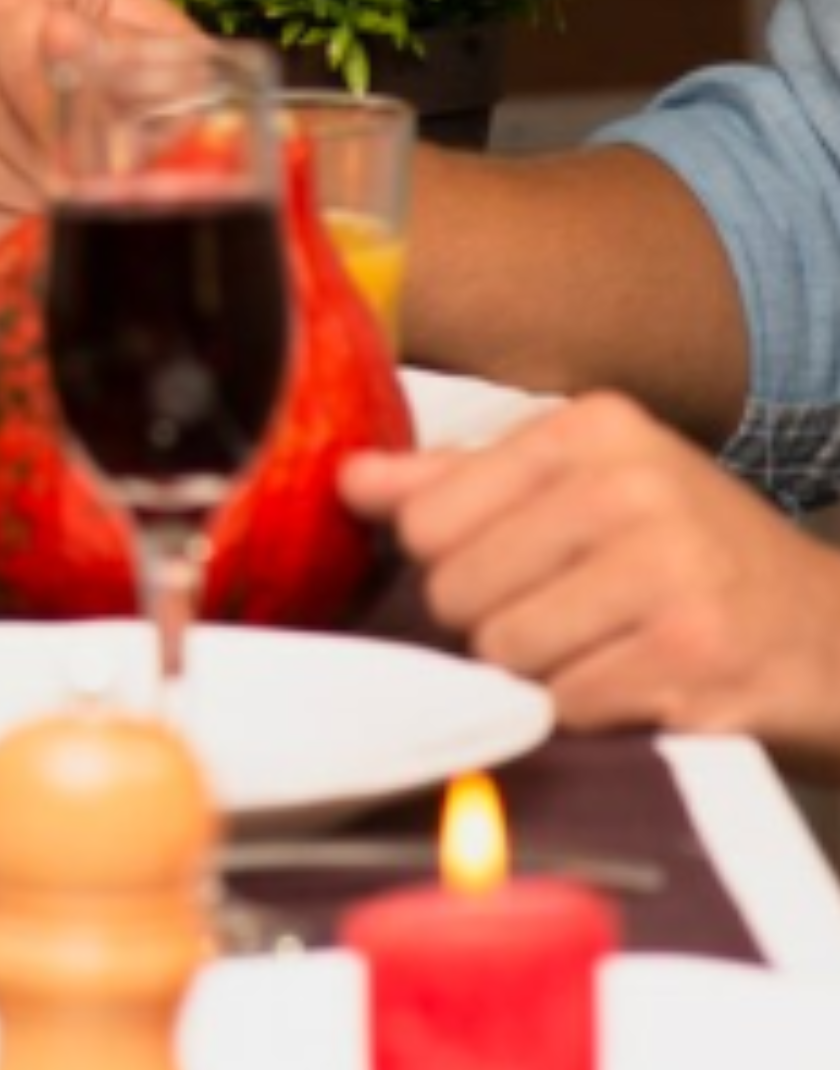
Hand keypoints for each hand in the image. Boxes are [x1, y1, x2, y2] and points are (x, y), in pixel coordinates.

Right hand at [0, 0, 191, 247]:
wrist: (170, 121)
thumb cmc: (180, 84)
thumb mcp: (183, 67)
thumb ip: (135, 63)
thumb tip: (67, 49)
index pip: (6, 19)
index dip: (38, 92)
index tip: (89, 155)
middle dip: (42, 161)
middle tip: (100, 203)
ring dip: (23, 195)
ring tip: (83, 214)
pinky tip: (49, 223)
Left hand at [343, 392, 839, 761]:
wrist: (836, 635)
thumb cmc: (692, 554)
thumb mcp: (587, 486)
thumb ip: (459, 480)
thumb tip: (349, 478)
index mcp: (592, 429)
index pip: (430, 516)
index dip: (445, 564)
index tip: (495, 571)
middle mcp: (631, 487)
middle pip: (460, 588)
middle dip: (489, 625)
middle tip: (554, 622)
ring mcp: (670, 572)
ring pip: (508, 651)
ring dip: (538, 675)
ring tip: (596, 652)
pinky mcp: (696, 658)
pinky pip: (569, 704)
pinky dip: (587, 712)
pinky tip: (634, 687)